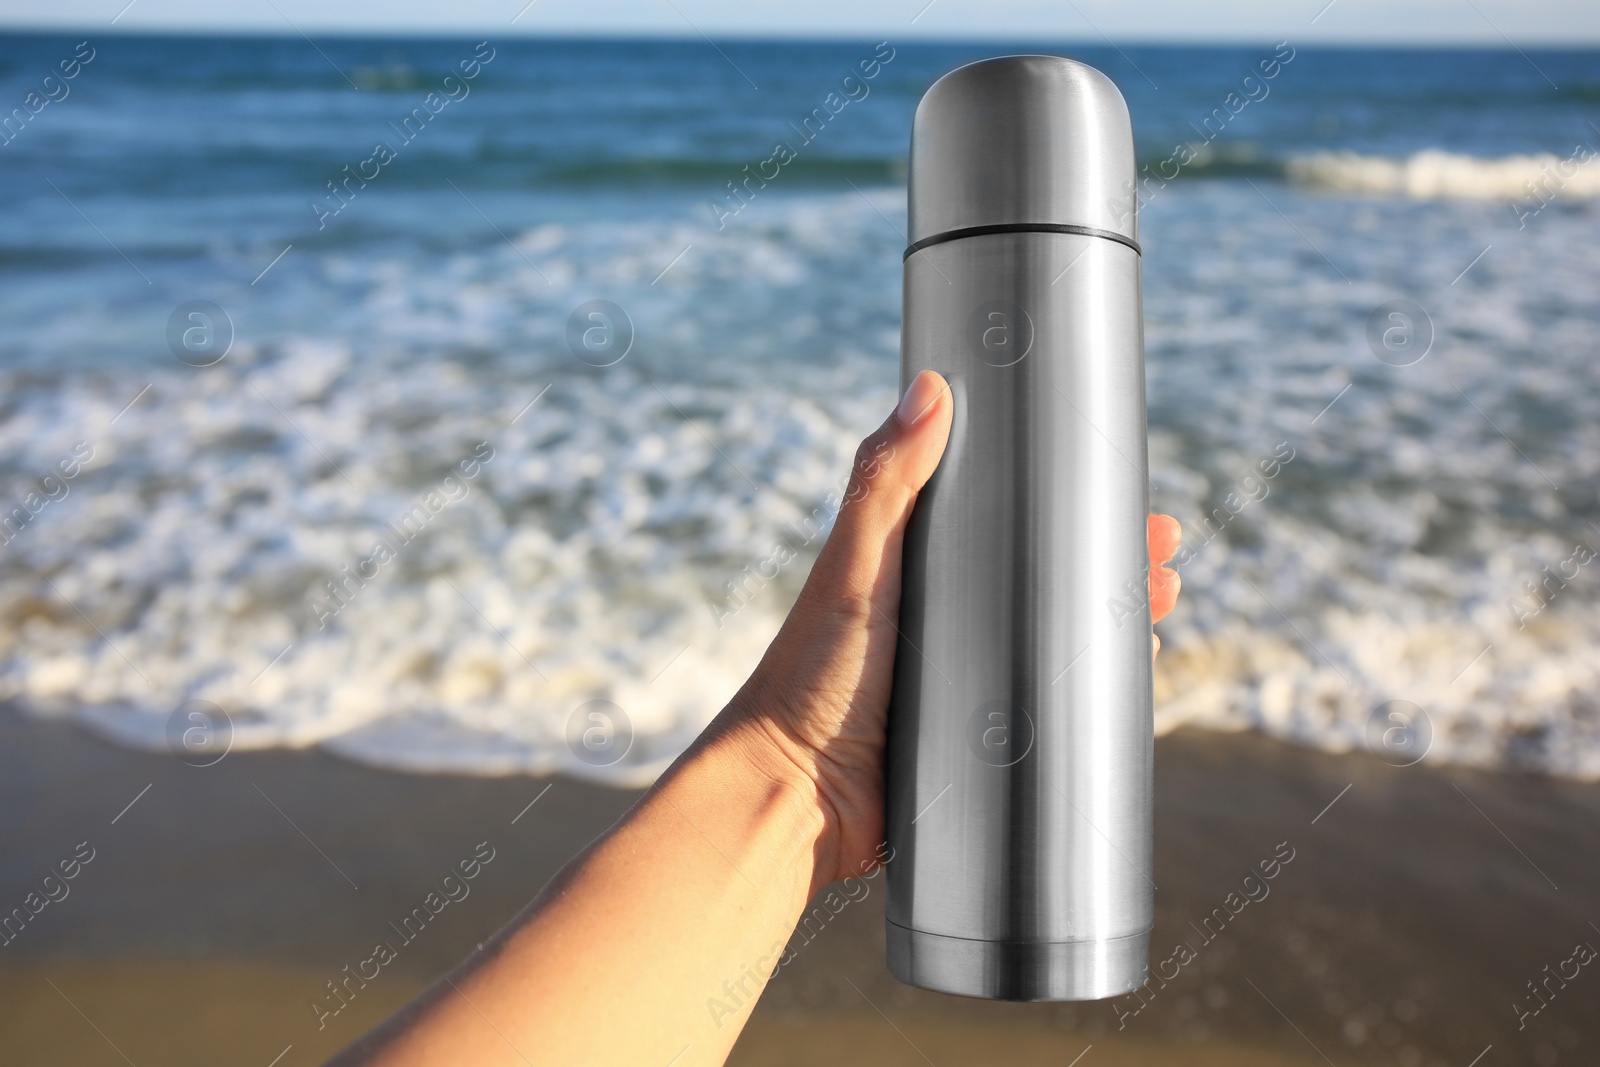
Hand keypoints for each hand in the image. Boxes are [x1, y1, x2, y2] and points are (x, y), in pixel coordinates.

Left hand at [721, 370, 1181, 892]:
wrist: (797, 798)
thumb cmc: (810, 679)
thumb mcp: (853, 570)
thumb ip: (885, 485)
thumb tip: (931, 387)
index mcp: (915, 568)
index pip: (1002, 516)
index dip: (1059, 499)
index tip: (1115, 483)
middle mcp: (943, 618)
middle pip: (1041, 576)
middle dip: (1106, 558)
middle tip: (1163, 548)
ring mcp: (964, 676)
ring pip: (1053, 637)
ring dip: (1110, 616)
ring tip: (1161, 601)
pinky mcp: (979, 735)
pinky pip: (1046, 703)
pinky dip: (1090, 683)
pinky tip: (1131, 672)